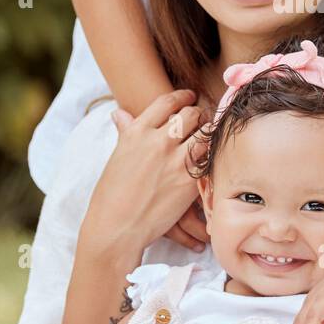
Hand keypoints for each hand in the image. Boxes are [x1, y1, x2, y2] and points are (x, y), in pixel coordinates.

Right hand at [77, 90, 205, 258]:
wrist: (116, 226)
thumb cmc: (111, 194)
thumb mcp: (117, 156)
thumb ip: (125, 132)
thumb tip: (120, 114)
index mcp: (137, 132)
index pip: (166, 102)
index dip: (182, 97)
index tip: (189, 97)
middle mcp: (157, 141)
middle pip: (190, 114)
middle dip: (199, 114)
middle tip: (203, 119)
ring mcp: (175, 160)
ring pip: (205, 133)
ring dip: (209, 133)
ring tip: (210, 136)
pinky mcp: (189, 180)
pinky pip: (209, 158)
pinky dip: (212, 155)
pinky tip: (212, 157)